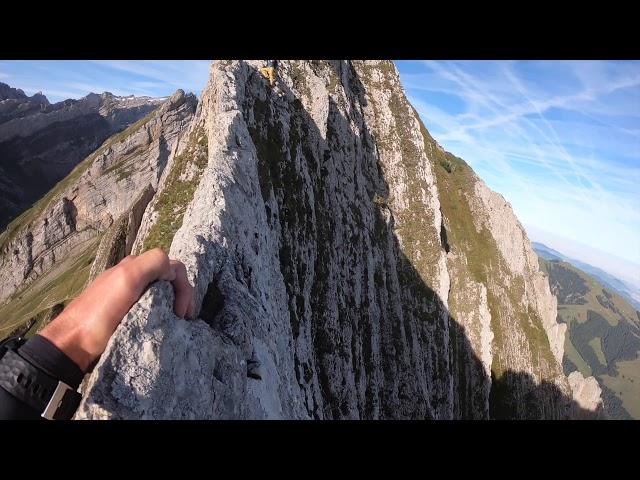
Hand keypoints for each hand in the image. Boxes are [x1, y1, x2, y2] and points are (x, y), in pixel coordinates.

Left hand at [40, 248, 194, 371]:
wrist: (72, 343)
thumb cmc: (101, 313)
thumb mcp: (128, 278)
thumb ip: (153, 263)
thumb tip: (173, 270)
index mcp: (134, 267)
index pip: (173, 267)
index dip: (184, 286)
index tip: (181, 312)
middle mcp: (132, 277)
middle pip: (169, 280)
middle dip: (182, 296)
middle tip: (184, 318)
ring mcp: (128, 296)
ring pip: (162, 294)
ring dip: (174, 305)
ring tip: (177, 323)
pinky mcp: (125, 314)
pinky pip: (151, 308)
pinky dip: (162, 314)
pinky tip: (162, 326)